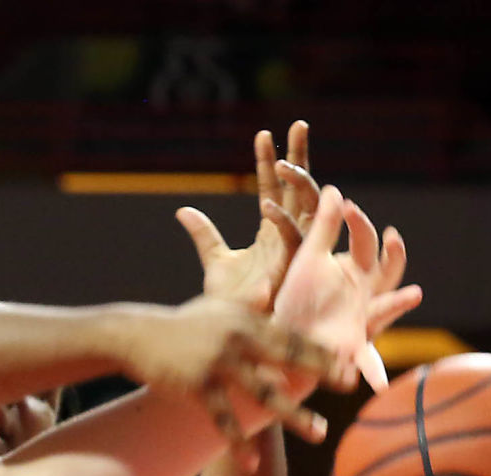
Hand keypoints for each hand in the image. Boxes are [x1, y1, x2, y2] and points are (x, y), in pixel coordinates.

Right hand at [120, 294, 346, 467]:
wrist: (137, 335)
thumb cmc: (182, 324)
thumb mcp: (216, 308)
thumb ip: (247, 305)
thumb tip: (268, 290)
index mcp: (247, 321)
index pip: (293, 335)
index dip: (322, 350)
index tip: (349, 363)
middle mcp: (238, 339)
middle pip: (287, 357)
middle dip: (320, 372)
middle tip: (348, 386)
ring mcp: (218, 362)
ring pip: (264, 392)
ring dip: (294, 415)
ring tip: (319, 432)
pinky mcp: (197, 385)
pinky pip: (224, 419)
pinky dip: (239, 443)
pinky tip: (251, 465)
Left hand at [179, 121, 321, 313]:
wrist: (230, 335)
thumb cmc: (228, 303)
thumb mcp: (214, 261)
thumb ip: (204, 234)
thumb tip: (184, 210)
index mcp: (273, 232)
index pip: (274, 188)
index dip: (270, 162)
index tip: (263, 134)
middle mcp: (288, 238)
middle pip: (300, 189)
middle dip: (300, 157)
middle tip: (298, 125)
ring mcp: (292, 253)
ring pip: (307, 209)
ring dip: (298, 184)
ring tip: (283, 163)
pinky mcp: (290, 272)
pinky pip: (292, 240)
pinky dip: (281, 222)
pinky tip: (265, 205)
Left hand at [271, 186, 422, 389]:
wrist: (282, 340)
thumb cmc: (297, 300)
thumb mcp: (309, 261)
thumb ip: (323, 228)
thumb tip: (335, 189)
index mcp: (354, 271)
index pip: (365, 242)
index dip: (360, 224)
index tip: (348, 207)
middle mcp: (364, 295)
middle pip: (387, 272)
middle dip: (393, 256)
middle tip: (393, 238)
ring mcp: (362, 321)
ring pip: (384, 310)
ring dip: (397, 303)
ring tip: (413, 293)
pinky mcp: (351, 349)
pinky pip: (367, 362)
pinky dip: (374, 373)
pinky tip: (379, 384)